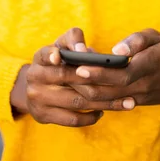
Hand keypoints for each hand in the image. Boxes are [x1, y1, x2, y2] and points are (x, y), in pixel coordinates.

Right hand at [10, 28, 134, 126]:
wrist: (37, 88)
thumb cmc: (61, 62)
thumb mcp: (63, 46)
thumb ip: (74, 41)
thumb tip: (84, 51)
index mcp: (40, 57)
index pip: (45, 53)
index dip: (52, 54)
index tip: (59, 56)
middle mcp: (34, 77)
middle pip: (66, 78)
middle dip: (95, 78)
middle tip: (122, 81)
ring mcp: (36, 98)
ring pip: (74, 100)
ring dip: (104, 103)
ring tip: (125, 102)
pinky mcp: (42, 115)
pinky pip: (71, 119)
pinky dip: (90, 116)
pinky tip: (103, 111)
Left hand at [72, 29, 159, 108]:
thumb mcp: (158, 38)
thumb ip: (137, 41)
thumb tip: (116, 49)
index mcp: (150, 65)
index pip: (123, 73)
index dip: (101, 72)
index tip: (82, 66)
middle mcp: (143, 85)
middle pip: (111, 89)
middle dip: (86, 84)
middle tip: (65, 74)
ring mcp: (138, 97)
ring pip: (108, 100)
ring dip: (86, 93)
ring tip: (66, 80)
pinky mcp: (134, 103)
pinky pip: (111, 104)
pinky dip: (94, 99)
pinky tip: (78, 89)